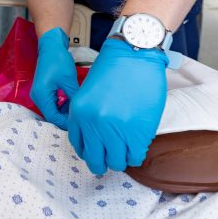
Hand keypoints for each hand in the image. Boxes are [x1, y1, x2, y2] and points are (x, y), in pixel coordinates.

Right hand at [30, 27, 79, 128]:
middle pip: (51, 115)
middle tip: (80, 116)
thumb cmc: (59, 61)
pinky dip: (61, 104)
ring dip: (64, 110)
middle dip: (65, 117)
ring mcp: (39, 94)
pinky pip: (52, 103)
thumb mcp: (69, 81)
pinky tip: (70, 100)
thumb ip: (73, 98)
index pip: (53, 117)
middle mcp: (37, 97)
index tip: (78, 122)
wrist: (51, 46)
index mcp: (41, 95)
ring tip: (77, 107)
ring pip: (52, 109)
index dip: (66, 122)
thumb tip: (80, 112)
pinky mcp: (42, 91)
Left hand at [67, 38, 167, 174]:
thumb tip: (93, 142)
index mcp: (79, 114)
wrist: (135, 55)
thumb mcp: (87, 93)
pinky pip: (135, 157)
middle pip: (96, 161)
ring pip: (116, 162)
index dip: (89, 152)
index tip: (96, 152)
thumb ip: (86, 117)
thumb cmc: (113, 70)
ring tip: (125, 150)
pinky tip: (136, 145)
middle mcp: (95, 124)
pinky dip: (135, 155)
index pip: (80, 147)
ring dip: (120, 159)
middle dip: (102, 163)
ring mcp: (117, 130)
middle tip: (109, 158)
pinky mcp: (138, 133)